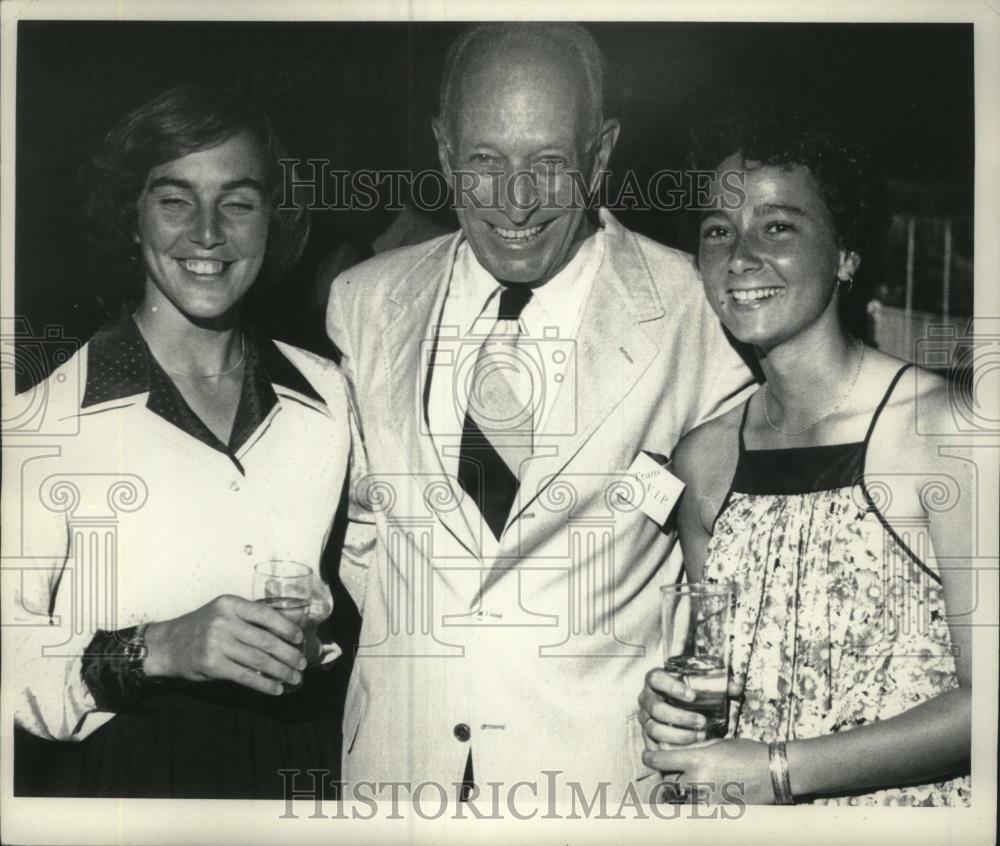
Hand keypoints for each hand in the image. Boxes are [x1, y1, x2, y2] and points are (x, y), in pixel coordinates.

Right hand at [143, 595, 306, 694]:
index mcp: (230, 604)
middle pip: (266, 640)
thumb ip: (251, 618)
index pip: (266, 614)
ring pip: (259, 660)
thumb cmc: (202, 627)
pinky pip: (245, 676)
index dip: (287, 627)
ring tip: (295, 678)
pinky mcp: (212, 665)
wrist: (167, 645)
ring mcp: (217, 644)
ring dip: (281, 671)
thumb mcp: (224, 613)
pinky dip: (264, 684)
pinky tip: (277, 689)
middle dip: (289, 654)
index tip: (300, 638)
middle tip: (302, 663)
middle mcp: (224, 622)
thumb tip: (289, 626)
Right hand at [638, 668, 744, 746]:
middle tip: (702, 722)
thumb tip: (736, 688)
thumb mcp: (703, 687)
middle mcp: (646, 699)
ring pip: (654, 728)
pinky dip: (670, 749)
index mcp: (655, 681)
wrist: (679, 710)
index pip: (656, 678)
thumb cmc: (692, 696)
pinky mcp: (647, 737)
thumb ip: (720, 685)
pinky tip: (688, 749)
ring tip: (700, 737)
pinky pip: (653, 746)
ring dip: (678, 735)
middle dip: (680, 717)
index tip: (693, 696)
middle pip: (656, 708)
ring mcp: (645, 719)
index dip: (672, 687)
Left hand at [642, 738, 773, 804]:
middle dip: (670, 776)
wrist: (773, 772)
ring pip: (682, 797)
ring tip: (695, 781)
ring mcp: (707, 799)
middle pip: (669, 782)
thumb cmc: (746, 752)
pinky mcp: (717, 811)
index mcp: (696, 760)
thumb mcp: (716, 743)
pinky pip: (697, 807)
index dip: (649, 758)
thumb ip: (692, 749)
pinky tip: (706, 792)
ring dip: (683, 790)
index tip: (648, 757)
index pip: (659, 761)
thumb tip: (671, 750)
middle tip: (676, 770)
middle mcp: (698, 781)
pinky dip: (697, 800)